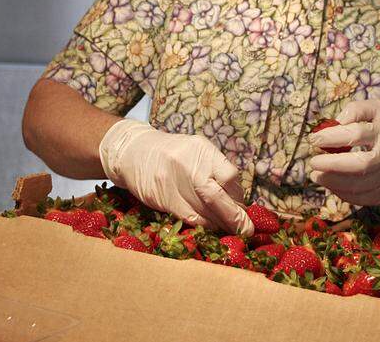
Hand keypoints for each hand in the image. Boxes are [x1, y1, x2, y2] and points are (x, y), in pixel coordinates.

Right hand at [99, 118, 253, 235]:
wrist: (134, 152)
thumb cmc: (172, 153)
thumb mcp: (196, 150)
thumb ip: (215, 170)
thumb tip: (238, 199)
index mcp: (201, 149)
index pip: (229, 176)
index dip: (238, 195)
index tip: (242, 205)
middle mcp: (188, 164)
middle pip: (218, 197)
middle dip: (235, 217)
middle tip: (245, 229)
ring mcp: (173, 182)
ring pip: (204, 211)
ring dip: (221, 224)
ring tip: (230, 230)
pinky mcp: (162, 199)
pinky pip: (189, 217)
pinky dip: (204, 225)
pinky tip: (210, 226)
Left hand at [307, 99, 379, 205]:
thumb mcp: (379, 110)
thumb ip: (356, 110)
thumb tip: (334, 123)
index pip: (357, 134)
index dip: (332, 137)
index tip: (314, 139)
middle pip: (359, 165)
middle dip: (332, 165)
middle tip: (313, 162)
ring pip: (359, 186)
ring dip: (333, 182)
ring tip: (317, 175)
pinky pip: (361, 199)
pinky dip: (342, 194)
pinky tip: (331, 185)